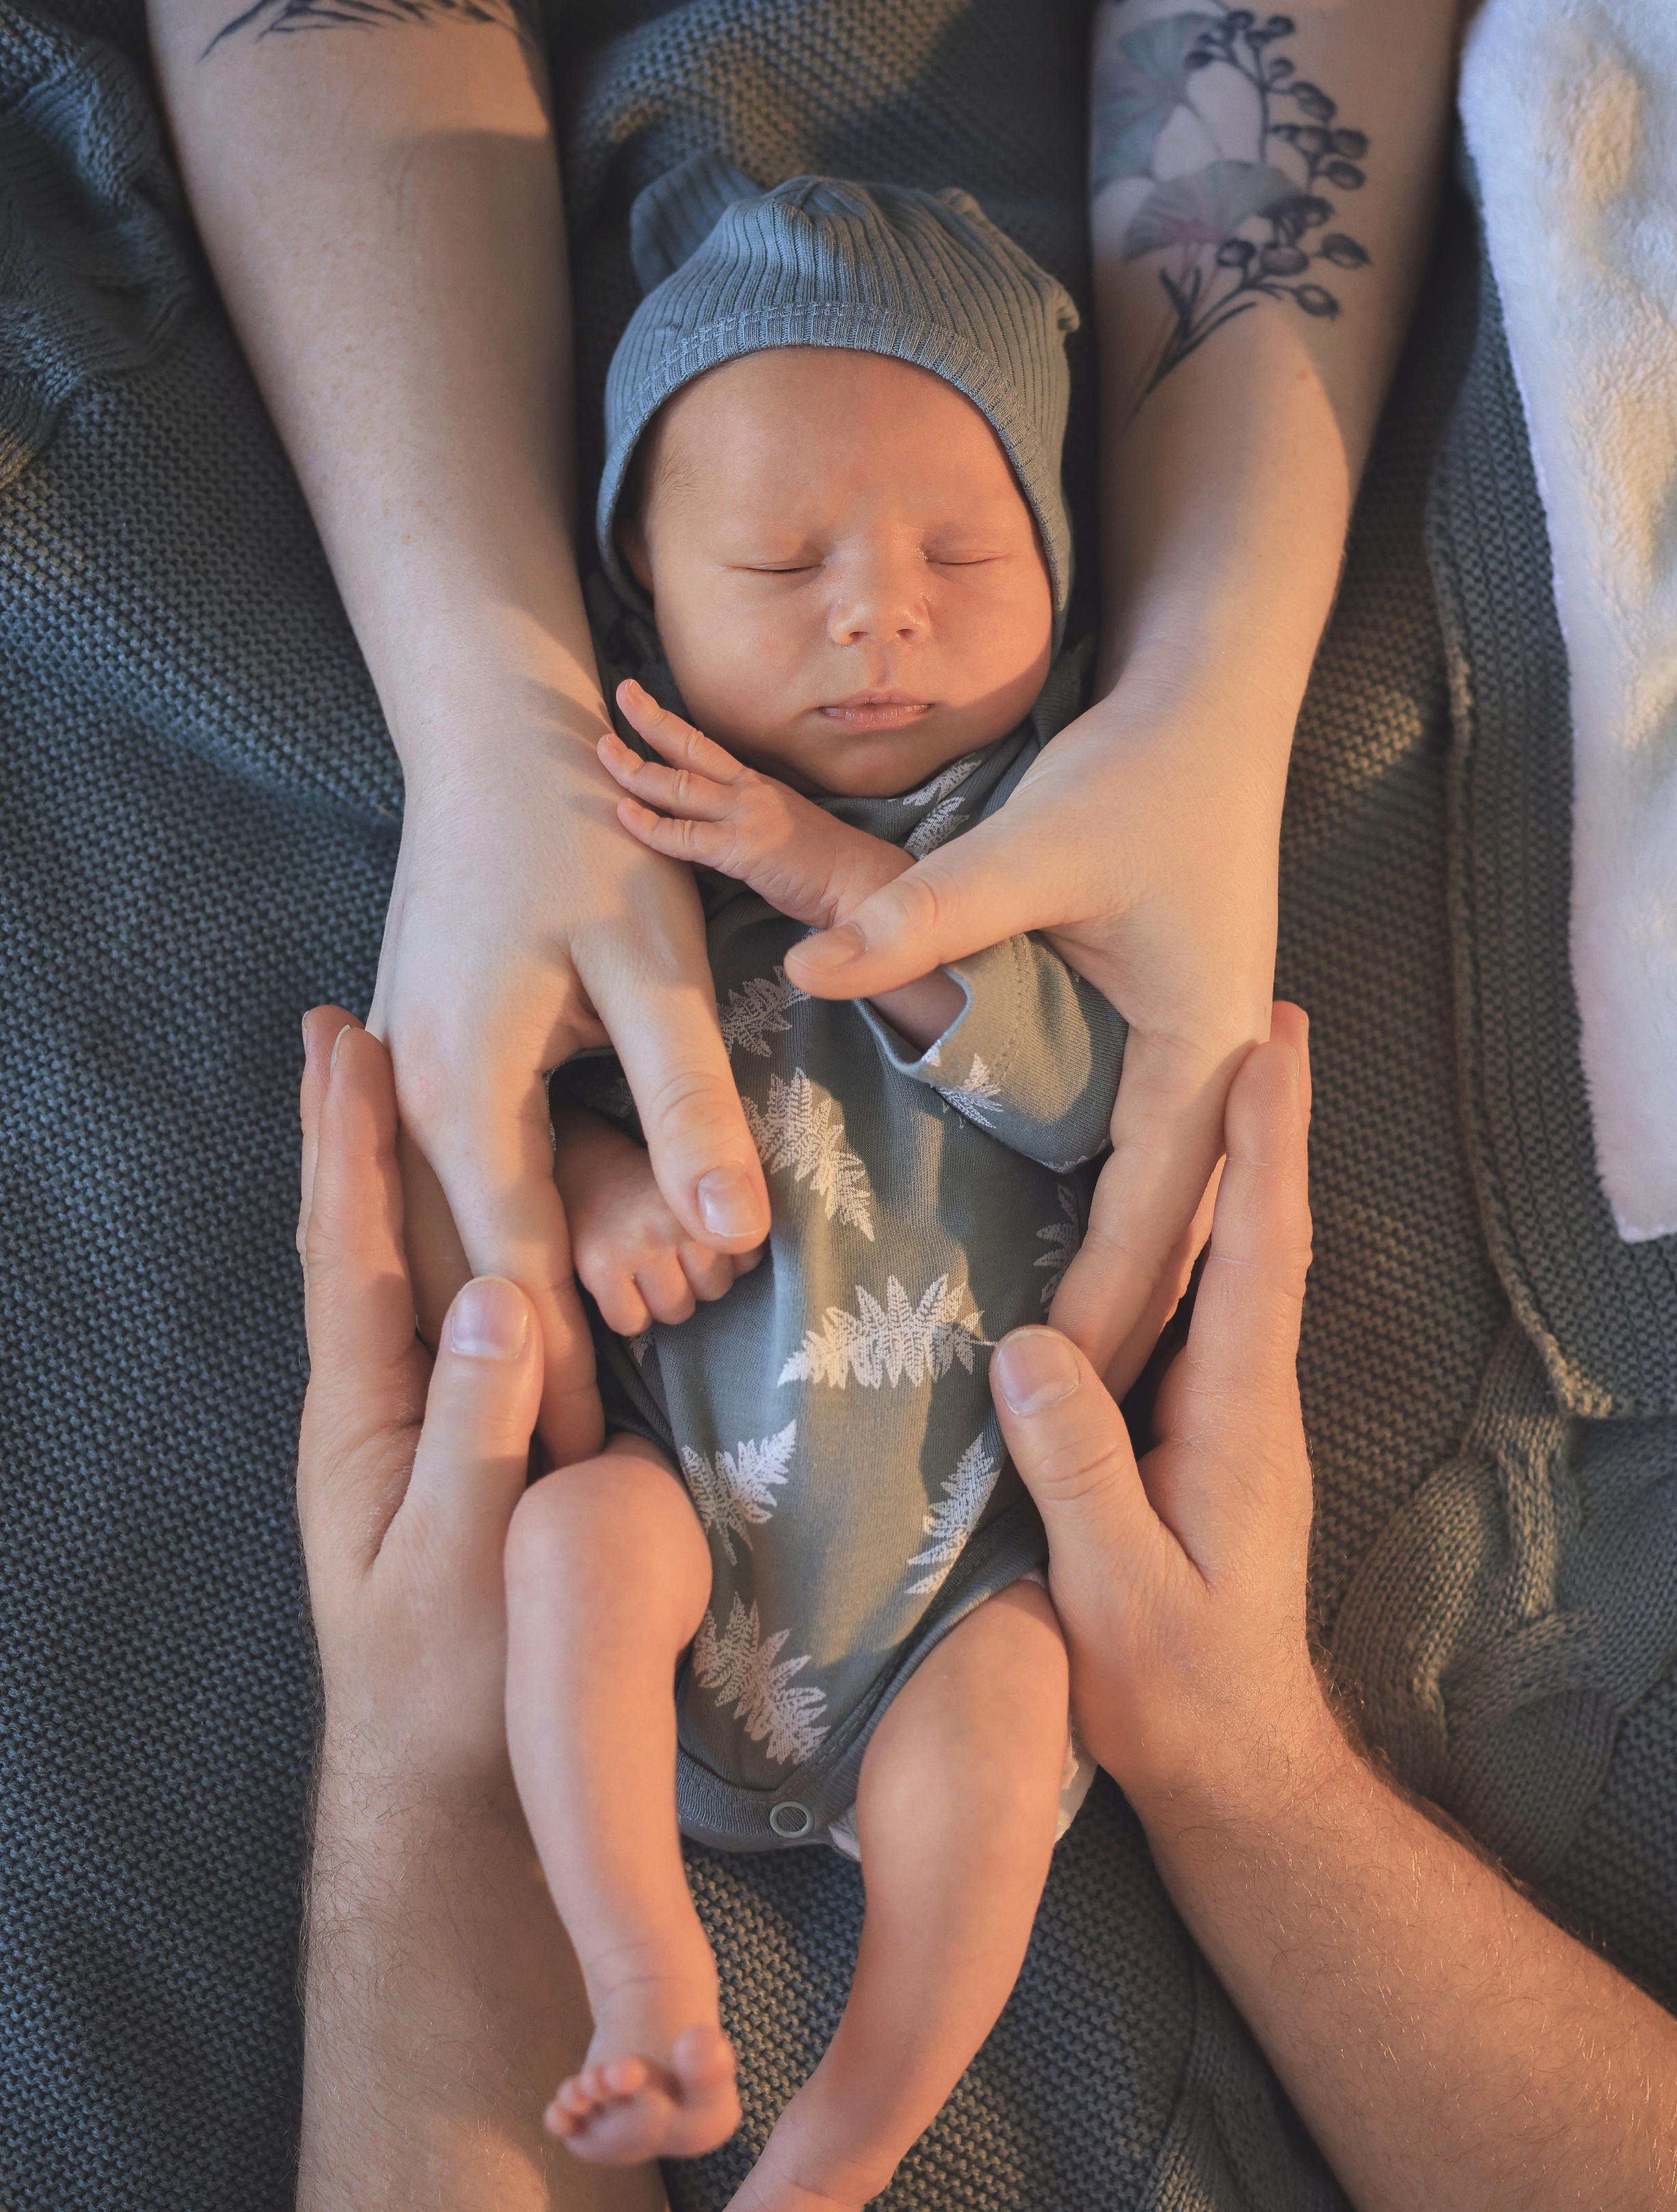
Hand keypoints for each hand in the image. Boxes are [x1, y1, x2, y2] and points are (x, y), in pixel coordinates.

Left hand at [297, 1004, 551, 1776]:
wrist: (445, 1790)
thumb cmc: (455, 1687)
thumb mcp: (468, 1558)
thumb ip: (479, 1431)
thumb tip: (500, 1296)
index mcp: (361, 1421)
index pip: (355, 1253)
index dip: (351, 1144)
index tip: (348, 1041)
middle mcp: (371, 1410)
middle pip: (358, 1243)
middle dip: (350, 1134)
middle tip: (345, 1026)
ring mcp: (406, 1435)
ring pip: (398, 1279)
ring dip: (395, 1178)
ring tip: (393, 1093)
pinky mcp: (455, 1460)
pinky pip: (444, 1329)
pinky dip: (447, 1252)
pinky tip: (463, 1226)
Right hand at [371, 718, 770, 1470]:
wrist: (494, 731)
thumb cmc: (582, 833)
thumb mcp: (651, 962)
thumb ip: (688, 1098)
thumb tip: (732, 1229)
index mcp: (463, 1093)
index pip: (514, 1272)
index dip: (559, 1376)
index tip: (596, 1478)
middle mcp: (414, 1103)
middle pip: (464, 1273)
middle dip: (521, 1367)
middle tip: (581, 1480)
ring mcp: (408, 1082)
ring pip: (446, 1237)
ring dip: (500, 1312)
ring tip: (557, 1418)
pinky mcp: (427, 1062)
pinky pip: (448, 1185)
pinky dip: (487, 1245)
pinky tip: (531, 1295)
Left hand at [602, 681, 912, 928]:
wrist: (861, 884)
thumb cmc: (823, 867)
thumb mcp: (776, 836)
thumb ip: (735, 831)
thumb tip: (695, 842)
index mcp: (757, 786)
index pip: (706, 748)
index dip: (670, 725)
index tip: (642, 703)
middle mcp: (749, 792)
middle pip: (690, 747)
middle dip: (649, 719)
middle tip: (620, 695)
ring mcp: (747, 817)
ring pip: (679, 785)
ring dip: (636, 768)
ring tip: (604, 751)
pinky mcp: (743, 850)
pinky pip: (685, 836)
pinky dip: (650, 826)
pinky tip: (623, 813)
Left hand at [787, 671, 1286, 1386]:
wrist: (1212, 713)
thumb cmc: (1140, 778)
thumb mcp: (1036, 846)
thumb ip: (926, 914)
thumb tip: (810, 969)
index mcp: (1205, 1059)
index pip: (1154, 1224)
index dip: (1103, 1317)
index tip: (1043, 1398)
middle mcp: (1217, 1080)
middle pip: (1171, 1244)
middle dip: (1119, 1341)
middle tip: (1043, 1437)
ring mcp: (1203, 1068)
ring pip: (1165, 1215)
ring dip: (1121, 1295)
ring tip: (1055, 1388)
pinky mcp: (1174, 1048)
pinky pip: (1145, 1168)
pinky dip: (1114, 1231)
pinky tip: (1065, 1272)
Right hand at [989, 1005, 1334, 1816]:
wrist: (1237, 1765)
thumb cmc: (1176, 1694)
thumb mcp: (1115, 1593)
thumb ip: (1080, 1475)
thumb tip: (1029, 1347)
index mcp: (1238, 1420)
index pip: (1258, 1256)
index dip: (1266, 1147)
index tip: (1271, 1042)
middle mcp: (1247, 1400)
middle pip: (1259, 1236)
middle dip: (1264, 1124)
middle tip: (1261, 1010)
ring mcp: (1231, 1420)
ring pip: (1233, 1270)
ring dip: (1233, 1171)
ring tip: (1214, 1076)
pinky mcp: (1201, 1441)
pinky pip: (1199, 1313)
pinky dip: (1195, 1239)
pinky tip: (1157, 1215)